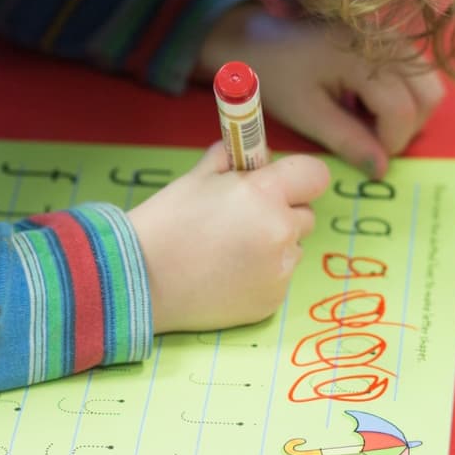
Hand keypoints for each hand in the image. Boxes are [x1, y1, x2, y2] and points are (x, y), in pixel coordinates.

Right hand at [128, 142, 328, 332]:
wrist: (140, 278)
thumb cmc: (166, 222)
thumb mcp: (198, 176)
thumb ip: (234, 160)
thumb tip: (254, 152)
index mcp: (264, 195)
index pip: (314, 175)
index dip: (299, 176)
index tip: (283, 182)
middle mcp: (280, 232)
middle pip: (305, 214)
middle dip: (281, 211)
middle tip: (243, 218)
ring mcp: (279, 271)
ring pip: (292, 248)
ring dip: (273, 245)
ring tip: (229, 251)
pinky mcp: (272, 301)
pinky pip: (278, 277)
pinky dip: (261, 274)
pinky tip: (226, 274)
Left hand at [197, 3, 444, 177]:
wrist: (257, 38)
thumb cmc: (275, 75)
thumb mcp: (306, 114)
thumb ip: (347, 141)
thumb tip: (382, 170)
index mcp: (362, 57)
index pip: (402, 110)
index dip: (390, 143)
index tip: (366, 157)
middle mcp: (387, 40)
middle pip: (429, 95)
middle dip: (406, 128)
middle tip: (370, 141)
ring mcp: (391, 35)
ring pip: (428, 84)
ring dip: (408, 112)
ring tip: (366, 121)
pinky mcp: (389, 37)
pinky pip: (416, 73)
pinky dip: (403, 95)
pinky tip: (366, 103)